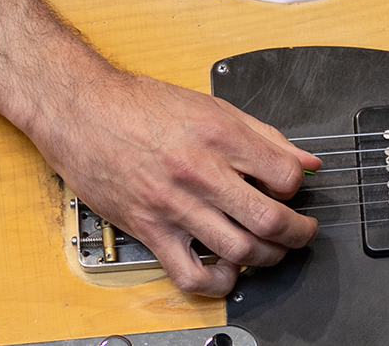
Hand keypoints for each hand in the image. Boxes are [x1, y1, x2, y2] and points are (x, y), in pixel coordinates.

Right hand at [28, 71, 321, 295]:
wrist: (82, 110)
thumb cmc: (142, 105)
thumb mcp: (213, 106)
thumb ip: (265, 136)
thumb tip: (306, 161)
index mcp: (220, 136)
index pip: (284, 176)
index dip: (297, 188)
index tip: (293, 190)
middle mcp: (200, 172)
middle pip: (268, 219)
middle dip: (297, 233)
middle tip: (302, 232)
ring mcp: (174, 205)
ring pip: (238, 250)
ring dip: (266, 258)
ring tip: (271, 250)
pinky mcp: (149, 229)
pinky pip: (188, 273)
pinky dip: (217, 282)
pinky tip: (227, 271)